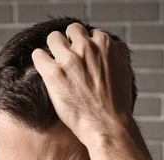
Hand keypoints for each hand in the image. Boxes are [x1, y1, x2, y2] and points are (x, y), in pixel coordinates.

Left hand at [31, 23, 132, 144]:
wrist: (107, 125)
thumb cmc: (117, 102)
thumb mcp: (125, 70)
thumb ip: (118, 53)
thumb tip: (112, 45)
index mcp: (105, 44)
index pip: (90, 32)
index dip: (85, 45)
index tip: (82, 57)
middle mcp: (86, 47)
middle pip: (71, 30)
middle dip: (70, 42)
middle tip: (68, 58)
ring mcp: (69, 60)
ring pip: (53, 38)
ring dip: (53, 48)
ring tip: (55, 63)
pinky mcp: (54, 74)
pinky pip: (38, 55)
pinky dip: (40, 60)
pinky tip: (44, 69)